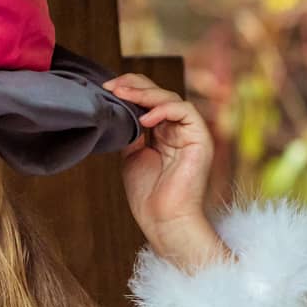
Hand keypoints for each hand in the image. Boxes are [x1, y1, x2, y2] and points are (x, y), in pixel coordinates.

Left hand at [106, 72, 229, 267]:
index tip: (107, 90)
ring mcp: (190, 132)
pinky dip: (163, 109)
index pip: (149, 101)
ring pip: (170, 98)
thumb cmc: (149, 197)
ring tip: (123, 95)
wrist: (163, 221)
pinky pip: (185, 110)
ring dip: (145, 94)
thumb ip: (131, 134)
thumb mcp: (132, 157)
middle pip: (159, 94)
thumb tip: (119, 112)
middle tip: (112, 87)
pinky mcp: (200, 138)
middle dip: (134, 86)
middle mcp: (179, 129)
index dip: (130, 90)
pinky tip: (144, 118)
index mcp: (164, 133)